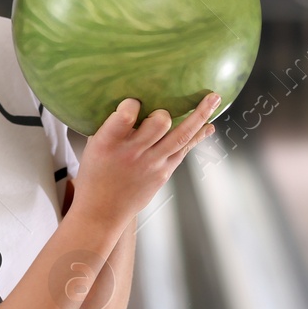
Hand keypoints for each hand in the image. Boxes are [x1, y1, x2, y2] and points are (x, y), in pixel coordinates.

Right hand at [69, 93, 219, 232]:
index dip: (132, 105)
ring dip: (200, 115)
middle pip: (159, 124)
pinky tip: (208, 126)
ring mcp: (151, 164)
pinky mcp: (164, 173)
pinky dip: (197, 136)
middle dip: (164, 112)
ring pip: (181, 136)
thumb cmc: (96, 173)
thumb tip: (128, 99)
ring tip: (213, 98)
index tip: (133, 102)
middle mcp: (132, 153)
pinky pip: (184, 150)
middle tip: (163, 110)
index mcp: (108, 143)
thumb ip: (110, 124)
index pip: (125, 116)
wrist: (102, 210)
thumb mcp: (94, 145)